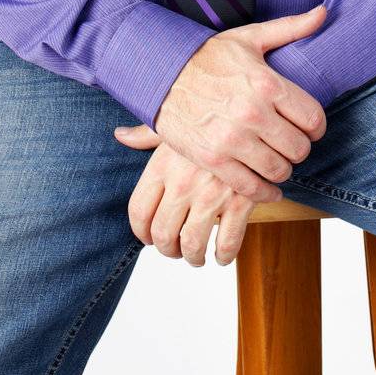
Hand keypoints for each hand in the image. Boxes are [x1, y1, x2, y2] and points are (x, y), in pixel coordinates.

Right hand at [115, 4, 328, 202]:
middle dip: (299, 149)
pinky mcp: (213, 159)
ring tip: (276, 162)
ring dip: (282, 170)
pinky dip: (264, 192)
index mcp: (268, 84)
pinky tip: (268, 188)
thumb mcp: (249, 37)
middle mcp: (253, 113)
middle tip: (290, 146)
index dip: (316, 128)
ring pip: (278, 170)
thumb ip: (290, 28)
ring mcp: (232, 139)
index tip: (308, 129)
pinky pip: (250, 187)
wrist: (158, 73)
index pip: (314, 119)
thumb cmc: (207, 55)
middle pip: (299, 148)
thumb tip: (323, 12)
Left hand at [116, 129, 254, 265]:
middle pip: (163, 234)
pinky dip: (224, 255)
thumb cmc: (212, 121)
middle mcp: (183, 183)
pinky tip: (222, 255)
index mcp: (162, 165)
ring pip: (192, 244)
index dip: (141, 232)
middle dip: (167, 250)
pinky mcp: (241, 201)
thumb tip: (121, 135)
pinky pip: (228, 242)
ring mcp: (212, 194)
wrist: (254, 117)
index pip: (138, 211)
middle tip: (175, 250)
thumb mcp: (177, 123)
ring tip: (197, 257)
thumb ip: (146, 135)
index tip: (149, 238)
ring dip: (193, 258)